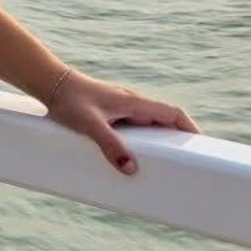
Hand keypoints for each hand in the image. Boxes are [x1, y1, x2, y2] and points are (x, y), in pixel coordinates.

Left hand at [42, 67, 197, 176]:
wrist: (49, 82)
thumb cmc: (69, 100)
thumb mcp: (89, 125)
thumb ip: (110, 146)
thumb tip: (132, 168)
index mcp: (134, 102)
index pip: (172, 112)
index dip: (189, 128)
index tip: (201, 144)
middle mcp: (131, 102)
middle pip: (164, 119)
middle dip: (177, 138)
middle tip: (185, 160)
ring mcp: (120, 106)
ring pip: (148, 123)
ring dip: (158, 139)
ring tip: (162, 163)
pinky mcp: (109, 111)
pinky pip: (133, 126)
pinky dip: (141, 139)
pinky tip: (133, 155)